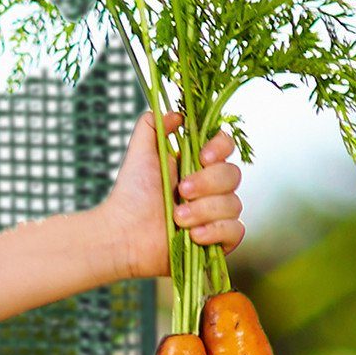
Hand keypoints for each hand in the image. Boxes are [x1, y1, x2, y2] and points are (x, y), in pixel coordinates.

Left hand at [101, 108, 244, 279]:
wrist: (120, 234)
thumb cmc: (130, 196)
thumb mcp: (139, 154)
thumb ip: (152, 125)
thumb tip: (176, 113)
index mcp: (198, 166)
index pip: (226, 146)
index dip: (220, 148)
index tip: (202, 157)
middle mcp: (212, 188)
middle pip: (233, 175)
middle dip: (207, 183)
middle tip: (181, 191)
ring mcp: (216, 215)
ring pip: (233, 204)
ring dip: (203, 210)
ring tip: (177, 217)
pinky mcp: (217, 241)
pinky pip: (235, 231)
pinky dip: (215, 231)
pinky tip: (193, 234)